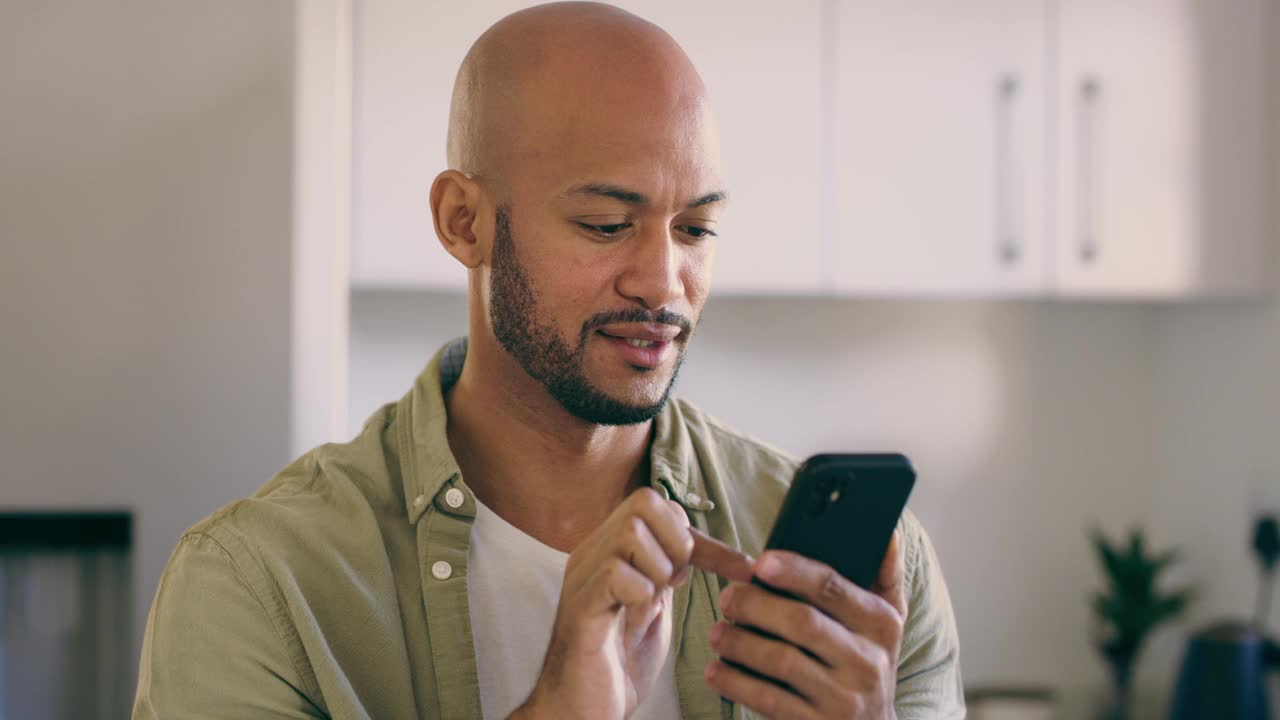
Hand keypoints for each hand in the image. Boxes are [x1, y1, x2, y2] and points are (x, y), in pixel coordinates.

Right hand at [512, 488, 753, 719]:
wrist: (580, 714)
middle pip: (644, 502)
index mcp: (610, 553)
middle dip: (677, 541)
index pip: (659, 507)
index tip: (737, 567)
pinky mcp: (581, 606)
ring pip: (631, 532)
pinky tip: (634, 621)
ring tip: (652, 604)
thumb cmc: (616, 668)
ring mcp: (583, 577)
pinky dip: (640, 596)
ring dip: (658, 569)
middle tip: (676, 583)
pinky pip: (616, 573)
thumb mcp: (653, 611)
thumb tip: (697, 546)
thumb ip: (667, 576)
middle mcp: (592, 555)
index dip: (701, 536)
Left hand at [706, 533, 906, 719]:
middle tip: (727, 597)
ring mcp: (843, 699)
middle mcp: (866, 662)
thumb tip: (886, 534)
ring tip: (717, 633)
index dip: (795, 572)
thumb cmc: (867, 664)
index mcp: (881, 624)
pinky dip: (736, 683)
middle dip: (756, 606)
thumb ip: (885, 576)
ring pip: (781, 661)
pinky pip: (769, 700)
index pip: (834, 588)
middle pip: (802, 622)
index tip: (761, 562)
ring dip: (740, 643)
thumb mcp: (887, 623)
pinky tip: (718, 671)